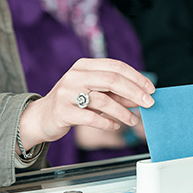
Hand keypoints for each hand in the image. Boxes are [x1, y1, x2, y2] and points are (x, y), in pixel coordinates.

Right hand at [17, 58, 154, 151]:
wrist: (42, 117)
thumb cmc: (73, 103)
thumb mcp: (95, 94)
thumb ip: (117, 94)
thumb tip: (142, 98)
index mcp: (84, 66)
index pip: (116, 66)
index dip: (136, 78)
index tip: (151, 89)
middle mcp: (75, 76)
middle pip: (112, 80)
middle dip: (135, 92)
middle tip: (149, 104)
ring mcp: (67, 93)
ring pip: (103, 100)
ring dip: (123, 112)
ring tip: (133, 120)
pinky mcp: (63, 111)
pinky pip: (91, 117)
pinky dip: (107, 122)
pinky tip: (115, 126)